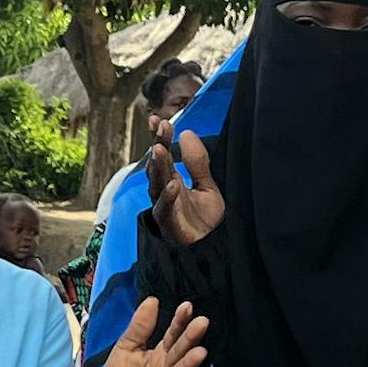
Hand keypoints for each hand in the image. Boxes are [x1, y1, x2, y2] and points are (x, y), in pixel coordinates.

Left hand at [90, 295, 210, 366]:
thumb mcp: (126, 346)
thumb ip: (140, 327)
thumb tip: (152, 299)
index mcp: (160, 355)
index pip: (173, 335)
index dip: (179, 322)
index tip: (187, 306)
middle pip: (179, 353)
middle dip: (190, 339)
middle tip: (202, 323)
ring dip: (187, 366)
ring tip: (199, 353)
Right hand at [147, 130, 223, 246]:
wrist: (211, 247)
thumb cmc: (204, 219)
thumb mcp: (207, 186)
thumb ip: (198, 163)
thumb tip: (187, 133)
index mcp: (171, 179)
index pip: (163, 154)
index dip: (160, 137)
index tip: (157, 118)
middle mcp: (164, 190)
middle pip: (158, 165)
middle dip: (159, 144)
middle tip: (161, 125)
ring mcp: (164, 206)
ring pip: (156, 184)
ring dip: (158, 166)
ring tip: (161, 149)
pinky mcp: (168, 223)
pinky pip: (165, 208)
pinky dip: (167, 197)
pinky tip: (173, 184)